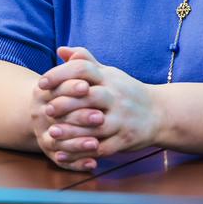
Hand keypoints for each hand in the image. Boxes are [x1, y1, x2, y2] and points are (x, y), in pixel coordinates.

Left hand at [34, 46, 162, 169]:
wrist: (161, 113)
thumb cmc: (127, 92)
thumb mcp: (109, 74)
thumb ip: (85, 61)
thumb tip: (60, 50)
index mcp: (109, 78)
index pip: (84, 69)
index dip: (60, 74)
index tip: (42, 83)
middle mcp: (117, 97)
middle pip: (89, 96)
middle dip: (66, 103)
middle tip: (46, 110)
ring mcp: (122, 119)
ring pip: (95, 125)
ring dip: (72, 131)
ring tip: (52, 133)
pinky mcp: (125, 140)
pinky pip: (102, 148)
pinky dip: (82, 152)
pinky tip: (64, 154)